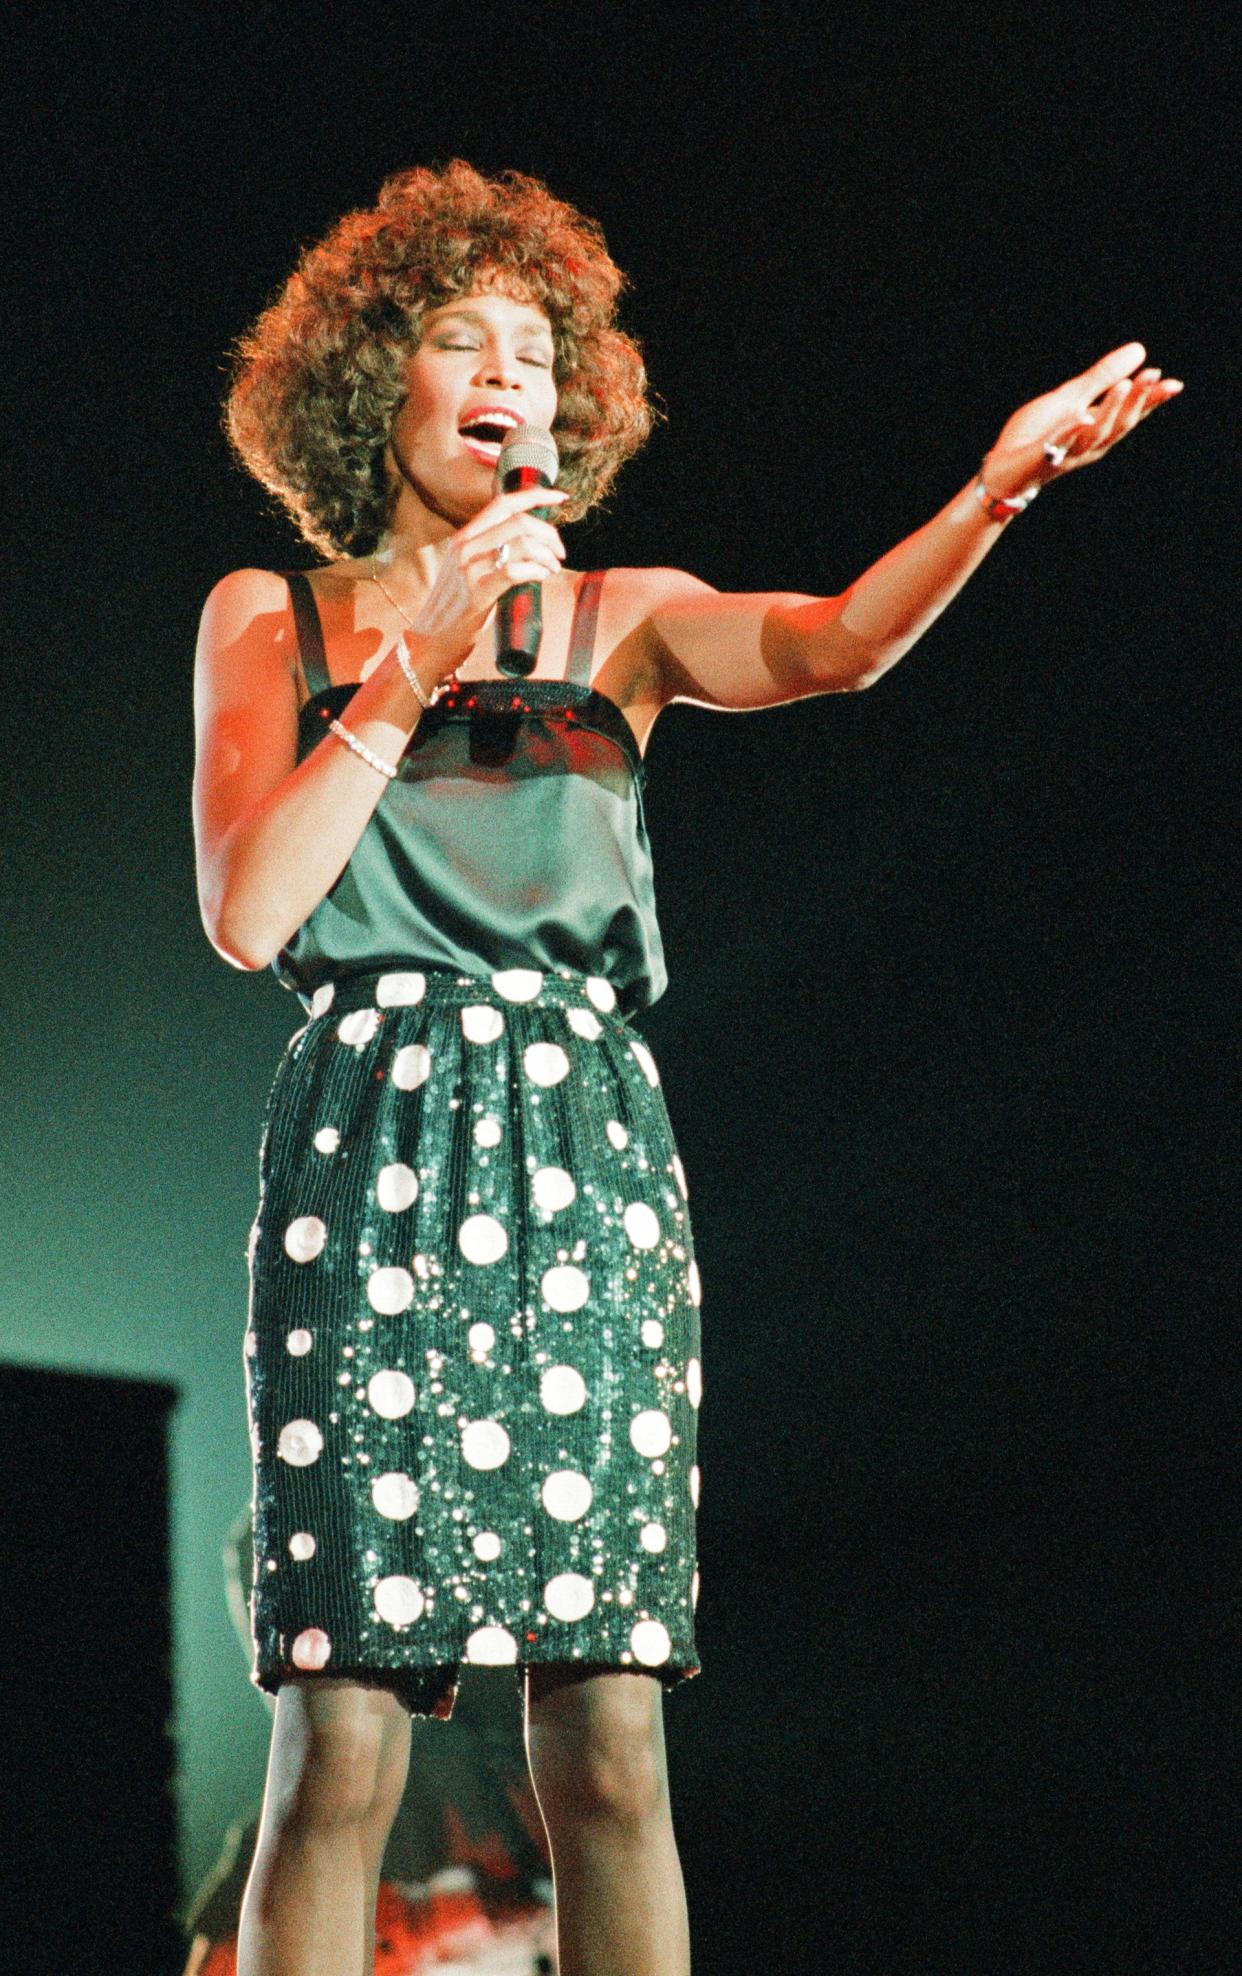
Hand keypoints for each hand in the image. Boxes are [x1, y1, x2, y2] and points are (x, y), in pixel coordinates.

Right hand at [399, 484, 568, 680]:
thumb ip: (488, 551)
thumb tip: (528, 544)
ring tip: (553, 568)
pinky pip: (515, 570)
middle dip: (549, 533)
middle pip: (519, 521)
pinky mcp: (477, 592)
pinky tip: (542, 577)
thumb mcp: (466, 569)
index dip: (536, 496)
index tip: (560, 497)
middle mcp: (465, 547)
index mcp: (464, 537)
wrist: (429, 640)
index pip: (503, 503)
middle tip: (559, 553)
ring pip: (522, 543)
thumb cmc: (455, 609)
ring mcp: (469, 568)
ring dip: (547, 555)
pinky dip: (537, 570)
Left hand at [982, 342, 1182, 502]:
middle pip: (1118, 424)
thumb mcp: (1072, 398)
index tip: (1174, 384)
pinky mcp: (1041, 459)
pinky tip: (1081, 418)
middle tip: (1152, 376)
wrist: (1003, 471)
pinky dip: (1070, 433)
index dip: (1152, 400)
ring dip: (1110, 410)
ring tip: (1123, 385)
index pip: (1131, 414)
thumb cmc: (1037, 434)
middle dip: (1136, 401)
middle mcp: (1088, 445)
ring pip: (1093, 434)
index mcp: (1098, 429)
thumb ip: (1102, 377)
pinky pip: (1058, 446)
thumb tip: (1140, 351)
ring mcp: (1066, 454)